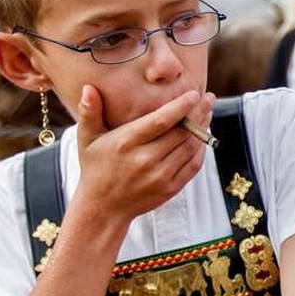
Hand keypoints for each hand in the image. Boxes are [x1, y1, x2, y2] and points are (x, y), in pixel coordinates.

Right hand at [74, 87, 213, 224]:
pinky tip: (203, 136)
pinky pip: (193, 165)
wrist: (103, 208)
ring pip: (190, 147)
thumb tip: (88, 87)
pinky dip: (201, 149)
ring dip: (203, 128)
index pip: (161, 121)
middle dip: (198, 112)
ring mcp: (160, 176)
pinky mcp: (170, 188)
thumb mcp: (86, 139)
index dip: (180, 106)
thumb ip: (89, 112)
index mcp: (126, 143)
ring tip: (208, 112)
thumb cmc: (95, 168)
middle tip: (208, 97)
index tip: (193, 93)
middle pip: (181, 132)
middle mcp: (145, 160)